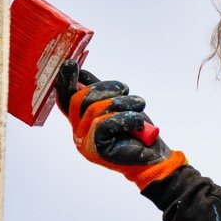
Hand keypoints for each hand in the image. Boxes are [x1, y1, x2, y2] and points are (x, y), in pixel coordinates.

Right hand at [54, 59, 186, 189]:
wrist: (154, 157)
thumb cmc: (136, 130)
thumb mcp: (117, 106)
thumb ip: (100, 92)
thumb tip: (82, 73)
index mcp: (80, 121)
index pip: (66, 99)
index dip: (66, 81)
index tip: (70, 63)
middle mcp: (78, 133)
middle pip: (81, 99)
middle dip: (107, 89)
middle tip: (126, 90)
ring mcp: (85, 142)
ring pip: (96, 109)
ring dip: (123, 103)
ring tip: (139, 106)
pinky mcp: (97, 149)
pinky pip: (105, 123)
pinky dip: (127, 118)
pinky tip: (138, 122)